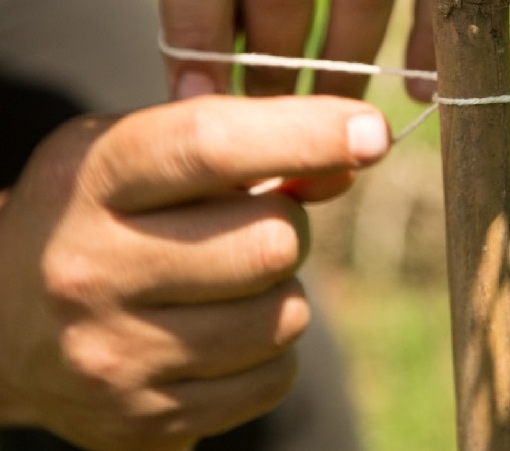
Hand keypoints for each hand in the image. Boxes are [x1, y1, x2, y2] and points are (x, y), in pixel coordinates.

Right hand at [0, 95, 388, 450]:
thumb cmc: (98, 214)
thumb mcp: (145, 152)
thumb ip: (248, 142)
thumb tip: (355, 154)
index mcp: (94, 179)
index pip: (211, 145)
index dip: (306, 133)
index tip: (372, 131)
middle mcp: (94, 268)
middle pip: (272, 241)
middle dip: (288, 228)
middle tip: (251, 227)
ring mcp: (115, 355)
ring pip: (284, 315)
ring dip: (280, 291)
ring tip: (225, 283)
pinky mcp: (144, 422)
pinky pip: (272, 379)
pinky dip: (269, 352)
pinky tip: (219, 333)